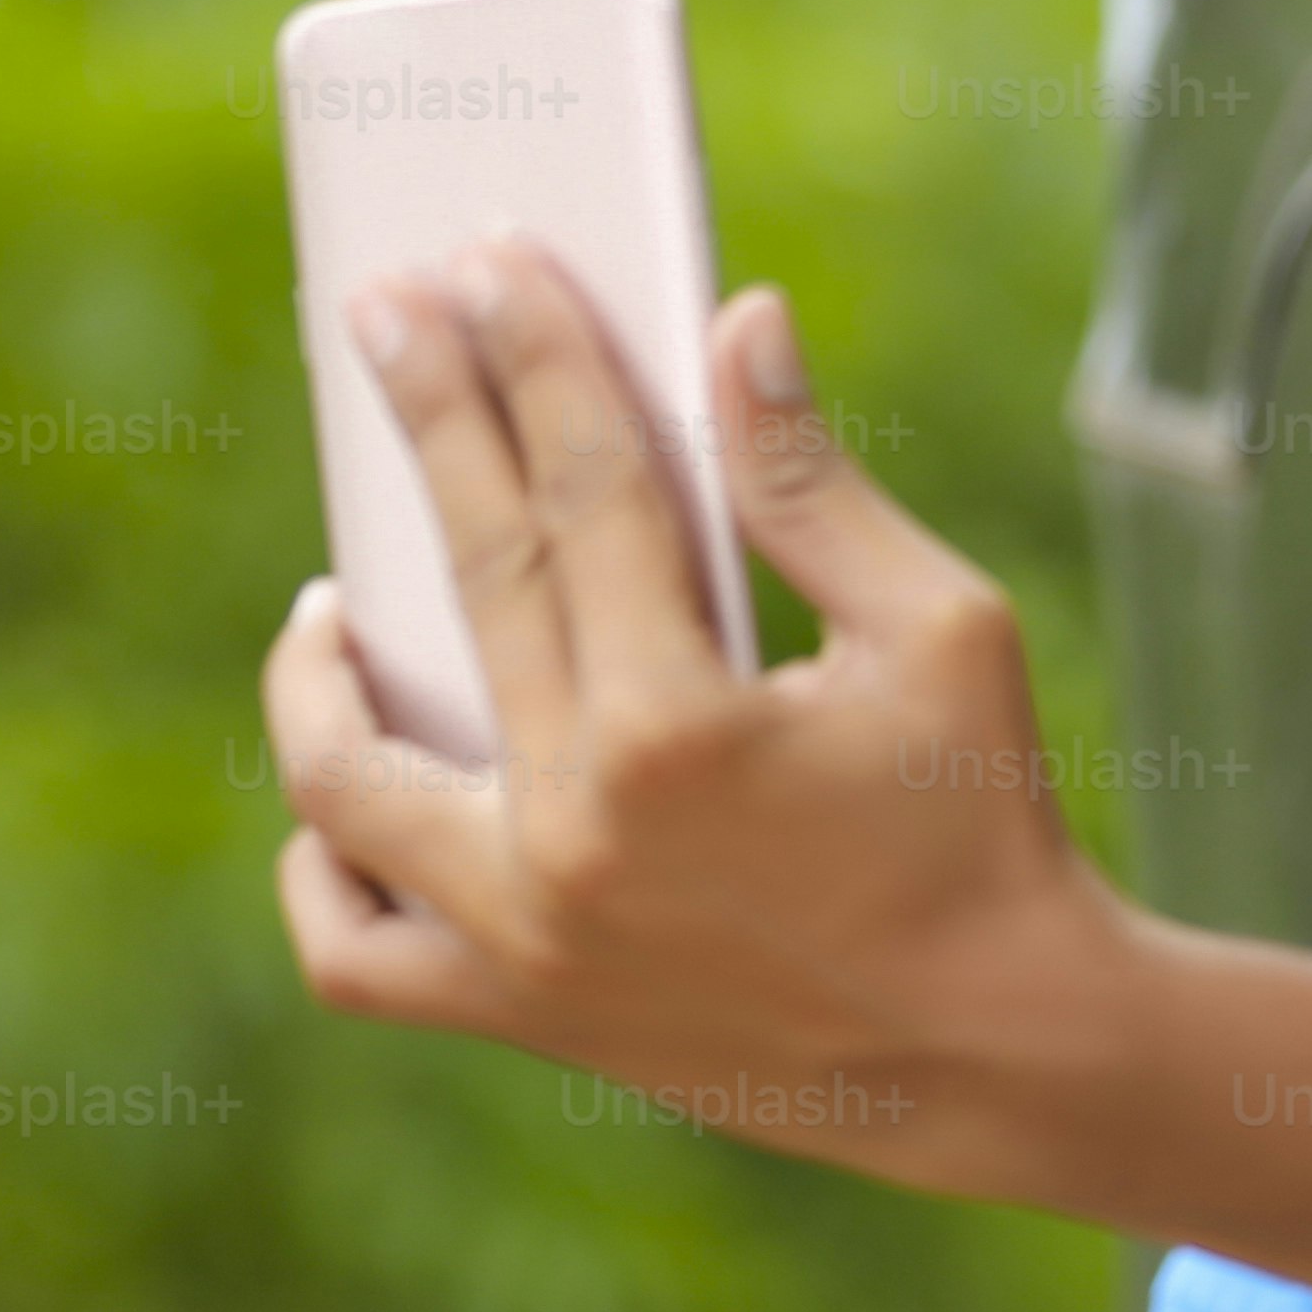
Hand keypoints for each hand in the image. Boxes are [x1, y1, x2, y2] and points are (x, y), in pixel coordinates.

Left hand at [262, 240, 1121, 1166]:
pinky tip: (350, 791)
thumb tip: (738, 320)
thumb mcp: (941, 630)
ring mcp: (527, 931)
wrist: (995, 1049)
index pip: (583, 488)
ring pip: (345, 777)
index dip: (536, 357)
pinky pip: (351, 950)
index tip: (492, 261)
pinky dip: (321, 867)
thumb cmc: (982, 820)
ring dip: (315, 671)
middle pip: (473, 576)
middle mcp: (574, 829)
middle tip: (386, 312)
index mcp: (681, 725)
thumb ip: (812, 483)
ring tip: (329, 600)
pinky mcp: (520, 1010)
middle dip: (429, 418)